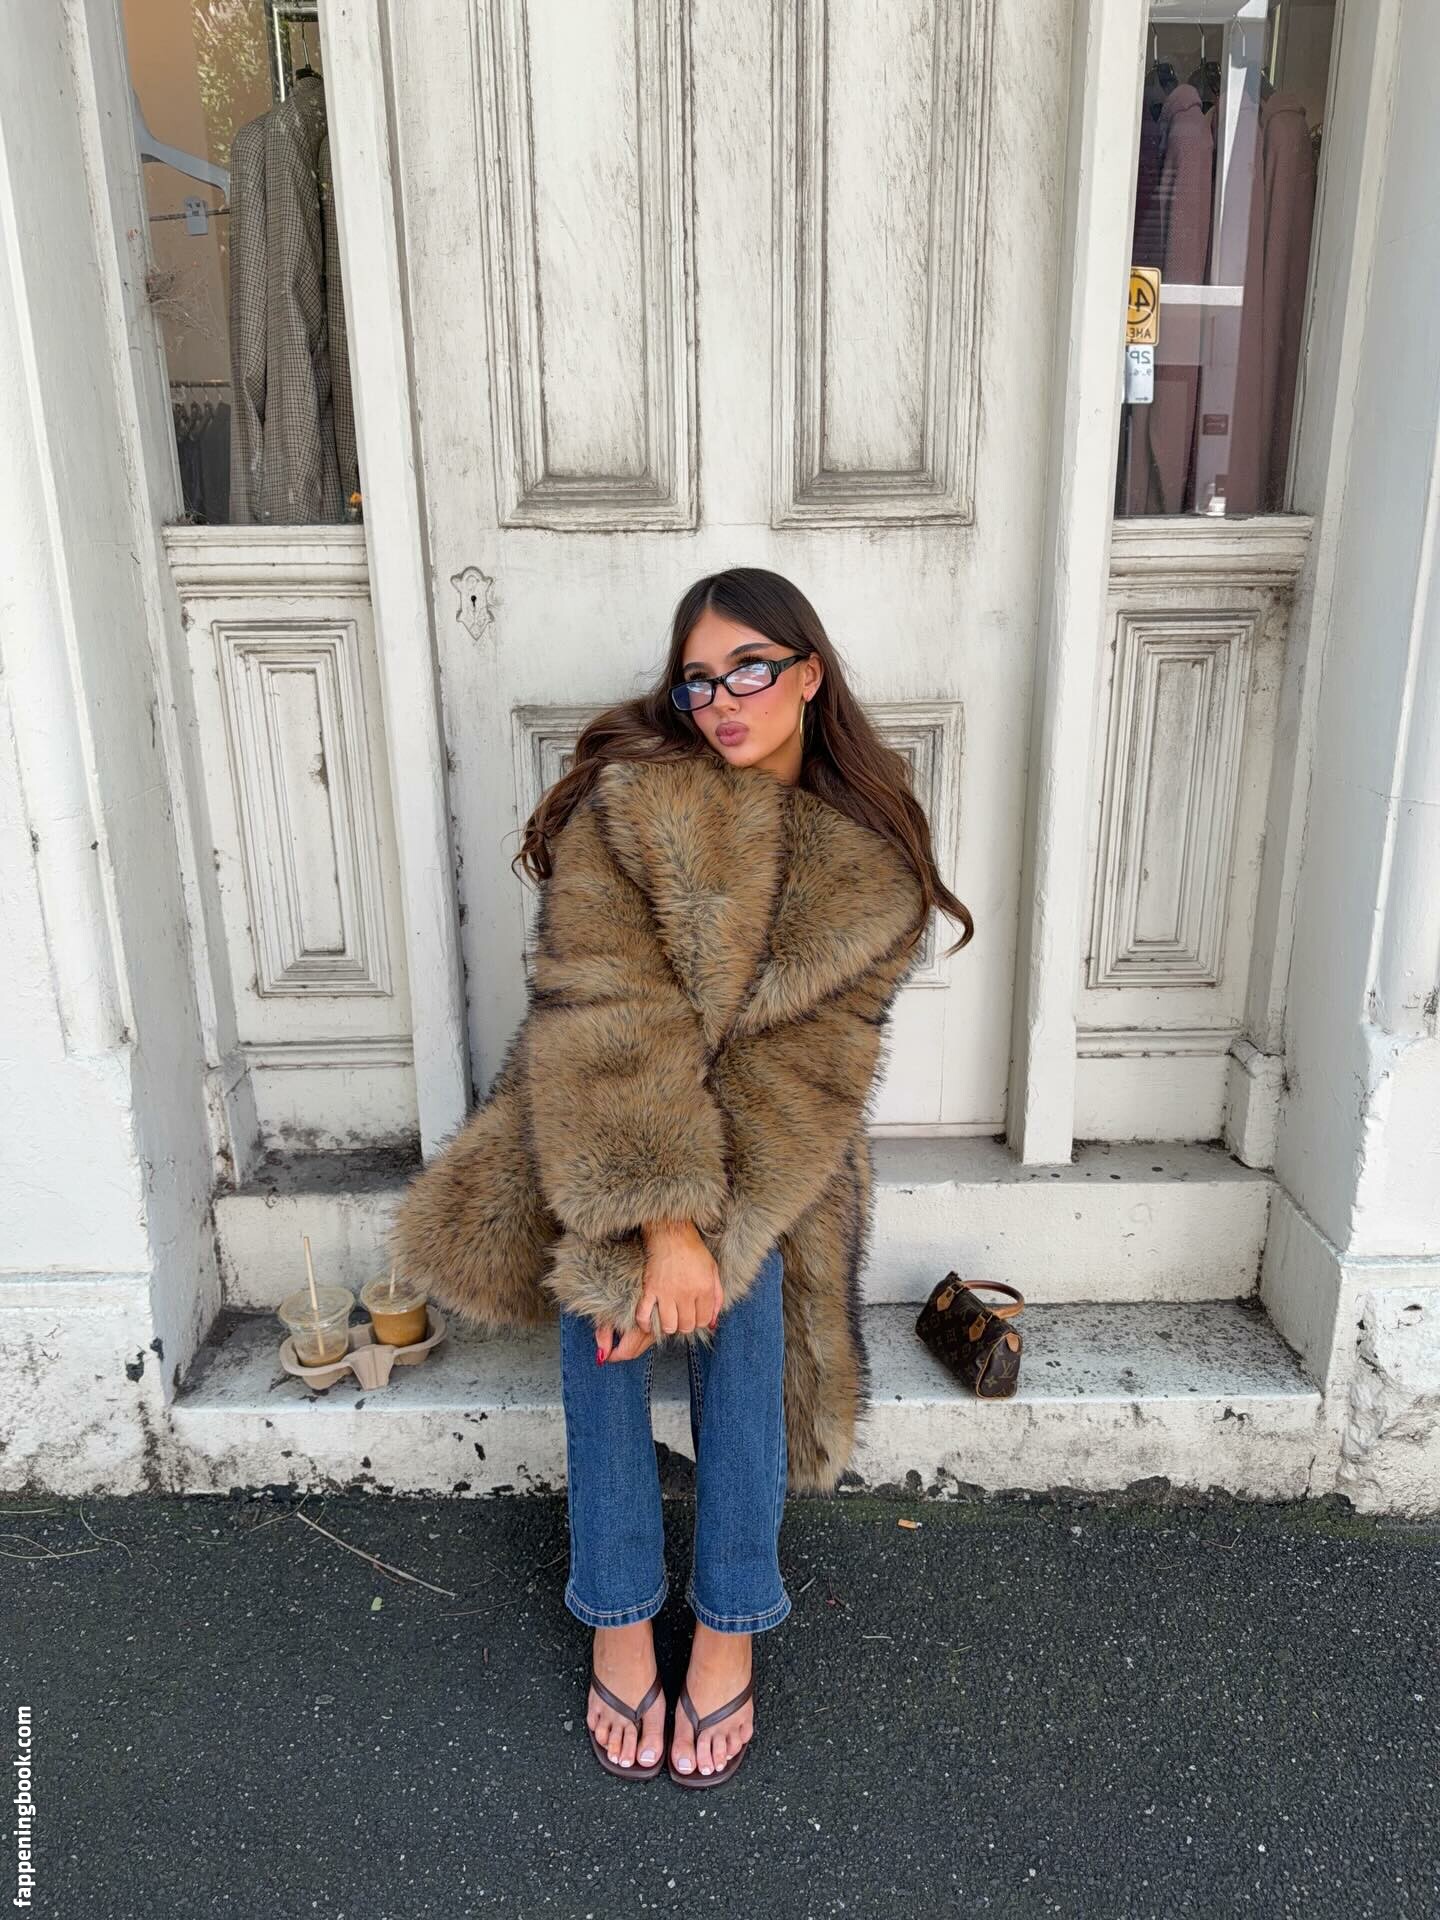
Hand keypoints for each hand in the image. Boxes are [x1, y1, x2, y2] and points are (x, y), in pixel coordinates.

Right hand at [596, 1220, 722, 1364]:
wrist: (671, 1233)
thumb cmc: (694, 1250)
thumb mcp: (713, 1270)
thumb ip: (717, 1297)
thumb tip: (713, 1323)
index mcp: (704, 1288)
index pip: (703, 1321)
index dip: (700, 1321)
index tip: (696, 1314)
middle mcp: (686, 1293)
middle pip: (686, 1325)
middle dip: (686, 1325)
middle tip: (683, 1316)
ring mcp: (666, 1292)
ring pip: (668, 1326)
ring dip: (670, 1326)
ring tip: (670, 1318)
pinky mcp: (650, 1289)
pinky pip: (644, 1315)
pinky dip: (645, 1324)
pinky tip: (649, 1325)